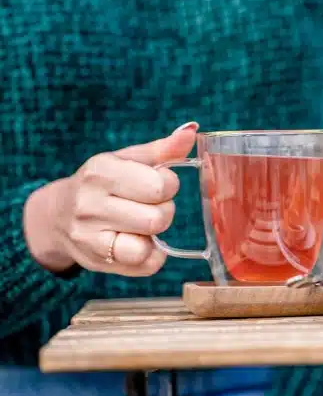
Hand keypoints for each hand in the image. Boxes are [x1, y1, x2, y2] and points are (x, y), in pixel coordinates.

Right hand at [24, 122, 198, 274]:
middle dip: (164, 211)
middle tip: (149, 206)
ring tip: (142, 224)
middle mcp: (90, 204)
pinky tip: (140, 243)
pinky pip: (145, 265)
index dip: (168, 185)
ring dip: (155, 235)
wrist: (58, 215)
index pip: (159, 185)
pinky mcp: (97, 261)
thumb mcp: (128, 160)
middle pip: (158, 217)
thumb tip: (192, 130)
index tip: (157, 184)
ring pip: (149, 244)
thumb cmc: (104, 183)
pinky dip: (151, 256)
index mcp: (101, 171)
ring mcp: (90, 236)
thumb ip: (163, 149)